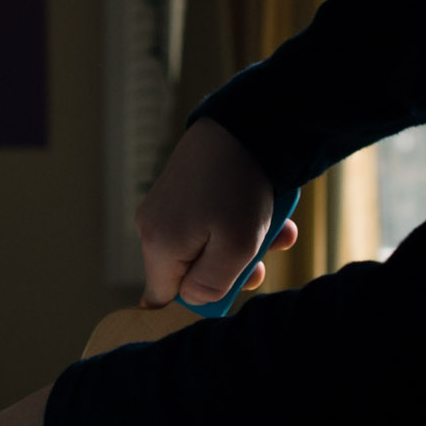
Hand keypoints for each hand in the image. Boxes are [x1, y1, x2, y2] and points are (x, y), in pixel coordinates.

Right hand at [136, 119, 295, 308]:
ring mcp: (164, 208)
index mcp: (158, 247)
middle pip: (188, 273)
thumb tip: (194, 300)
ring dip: (242, 245)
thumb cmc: (239, 187)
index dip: (198, 301)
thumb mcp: (235, 249)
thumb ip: (210, 287)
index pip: (163, 300)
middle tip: (262, 261)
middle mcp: (151, 228)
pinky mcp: (180, 192)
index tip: (229, 289)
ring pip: (204, 247)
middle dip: (230, 271)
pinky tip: (267, 212)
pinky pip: (207, 223)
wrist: (243, 124)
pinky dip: (236, 222)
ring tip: (275, 230)